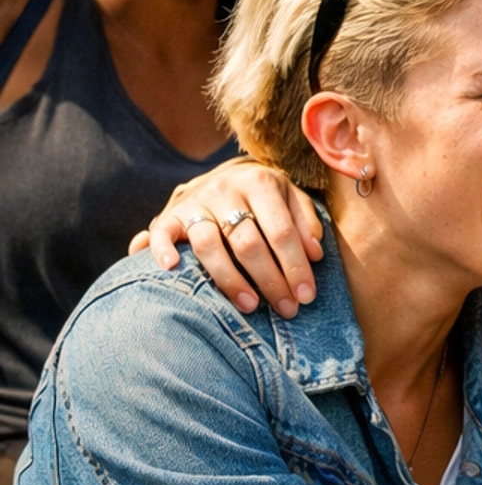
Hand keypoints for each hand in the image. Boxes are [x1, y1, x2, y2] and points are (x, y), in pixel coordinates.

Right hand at [129, 161, 323, 317]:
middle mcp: (225, 189)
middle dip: (270, 281)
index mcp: (259, 182)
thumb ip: (306, 221)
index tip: (306, 296)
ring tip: (250, 306)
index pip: (281, 231)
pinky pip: (162, 233)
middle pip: (247, 243)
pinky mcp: (170, 215)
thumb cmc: (265, 197)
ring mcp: (195, 202)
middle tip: (286, 309)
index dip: (295, 266)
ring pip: (209, 245)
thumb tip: (315, 254)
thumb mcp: (291, 198)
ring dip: (230, 280)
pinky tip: (172, 270)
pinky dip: (163, 250)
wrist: (224, 175)